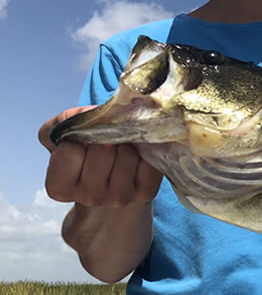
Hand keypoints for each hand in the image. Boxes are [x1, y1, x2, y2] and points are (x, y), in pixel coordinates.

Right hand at [38, 107, 162, 206]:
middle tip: (105, 144)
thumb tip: (91, 114)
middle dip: (105, 140)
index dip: (78, 138)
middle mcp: (89, 197)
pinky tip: (137, 157)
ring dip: (126, 145)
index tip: (82, 142)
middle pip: (102, 151)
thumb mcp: (64, 136)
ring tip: (121, 150)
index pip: (70, 150)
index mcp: (61, 188)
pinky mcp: (145, 193)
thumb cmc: (85, 153)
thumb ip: (65, 121)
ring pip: (127, 154)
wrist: (110, 180)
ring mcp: (119, 198)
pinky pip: (149, 161)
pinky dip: (145, 151)